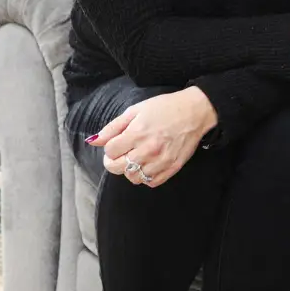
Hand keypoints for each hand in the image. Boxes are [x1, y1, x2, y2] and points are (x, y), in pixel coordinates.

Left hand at [88, 87, 216, 187]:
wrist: (196, 111)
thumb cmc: (166, 107)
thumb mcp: (137, 110)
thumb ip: (113, 127)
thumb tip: (93, 141)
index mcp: (137, 133)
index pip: (110, 152)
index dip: (111, 147)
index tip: (118, 143)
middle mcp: (147, 150)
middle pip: (117, 168)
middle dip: (114, 162)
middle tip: (121, 154)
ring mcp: (161, 161)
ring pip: (133, 178)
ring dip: (131, 170)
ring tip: (137, 158)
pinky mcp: (172, 167)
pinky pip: (151, 183)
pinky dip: (146, 176)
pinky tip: (149, 164)